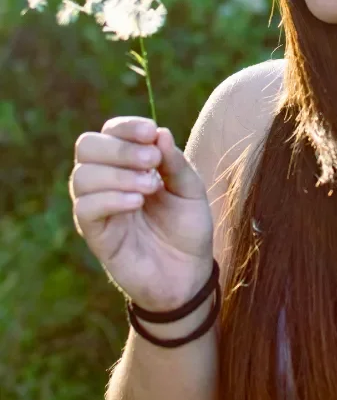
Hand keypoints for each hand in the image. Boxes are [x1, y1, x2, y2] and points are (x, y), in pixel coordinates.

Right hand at [70, 117, 214, 310]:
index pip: (110, 131)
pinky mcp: (96, 235)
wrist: (190, 273)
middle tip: (152, 161)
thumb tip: (160, 132)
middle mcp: (107, 181)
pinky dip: (111, 198)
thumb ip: (174, 162)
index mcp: (129, 163)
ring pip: (82, 176)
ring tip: (151, 186)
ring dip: (118, 174)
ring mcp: (98, 208)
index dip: (126, 127)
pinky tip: (137, 202)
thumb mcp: (190, 188)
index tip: (150, 132)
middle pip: (87, 147)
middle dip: (120, 148)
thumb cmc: (187, 226)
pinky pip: (85, 208)